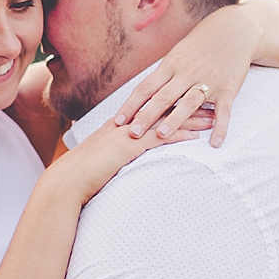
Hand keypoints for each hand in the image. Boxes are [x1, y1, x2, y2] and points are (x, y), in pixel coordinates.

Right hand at [49, 99, 210, 201]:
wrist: (67, 181)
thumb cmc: (80, 174)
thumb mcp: (100, 158)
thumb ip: (114, 152)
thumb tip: (123, 154)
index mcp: (118, 124)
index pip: (151, 108)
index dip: (173, 102)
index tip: (191, 98)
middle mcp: (125, 124)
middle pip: (162, 108)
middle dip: (187, 104)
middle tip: (209, 100)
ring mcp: (127, 133)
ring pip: (165, 120)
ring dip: (190, 118)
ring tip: (211, 117)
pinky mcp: (129, 147)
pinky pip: (159, 138)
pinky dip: (179, 135)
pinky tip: (196, 136)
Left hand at [113, 1, 264, 147]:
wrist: (236, 29)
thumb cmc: (200, 44)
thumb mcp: (177, 54)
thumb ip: (162, 75)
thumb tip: (140, 97)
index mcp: (171, 64)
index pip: (146, 87)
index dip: (131, 105)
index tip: (118, 121)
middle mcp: (188, 72)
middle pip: (163, 97)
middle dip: (146, 116)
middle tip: (132, 134)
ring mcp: (209, 80)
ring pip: (189, 102)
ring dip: (175, 120)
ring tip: (161, 136)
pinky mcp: (229, 88)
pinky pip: (224, 110)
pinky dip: (220, 127)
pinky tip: (214, 143)